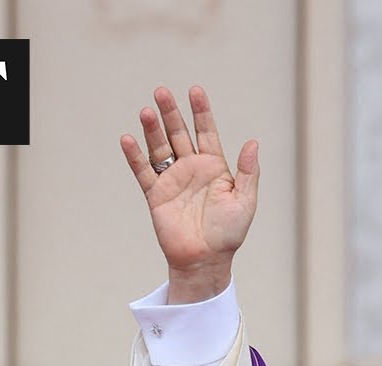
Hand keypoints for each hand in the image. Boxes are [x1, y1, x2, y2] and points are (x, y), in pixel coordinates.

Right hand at [119, 86, 259, 303]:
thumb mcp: (246, 201)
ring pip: (160, 148)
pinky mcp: (156, 195)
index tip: (195, 91)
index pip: (206, 132)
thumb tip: (253, 142)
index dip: (201, 111)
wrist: (206, 260)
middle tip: (162, 91)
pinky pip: (143, 172)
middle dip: (171, 112)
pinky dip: (135, 156)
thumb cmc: (229, 233)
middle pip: (179, 133)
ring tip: (147, 110)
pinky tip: (128, 139)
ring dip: (152, 130)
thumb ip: (249, 171)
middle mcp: (192, 169)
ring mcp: (172, 180)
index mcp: (215, 167)